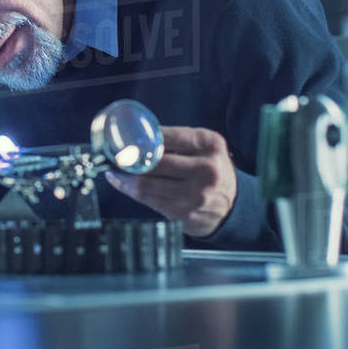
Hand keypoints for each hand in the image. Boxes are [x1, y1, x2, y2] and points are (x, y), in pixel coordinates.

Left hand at [104, 126, 236, 237]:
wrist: (232, 206)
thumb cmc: (212, 170)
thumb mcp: (205, 148)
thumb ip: (178, 140)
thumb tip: (138, 136)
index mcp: (210, 145)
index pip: (167, 137)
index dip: (141, 138)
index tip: (124, 137)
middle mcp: (206, 169)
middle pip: (154, 162)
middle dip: (129, 159)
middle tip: (114, 155)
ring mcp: (196, 194)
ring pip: (147, 184)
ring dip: (125, 177)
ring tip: (115, 170)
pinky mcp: (184, 212)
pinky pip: (149, 200)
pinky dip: (131, 191)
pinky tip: (123, 184)